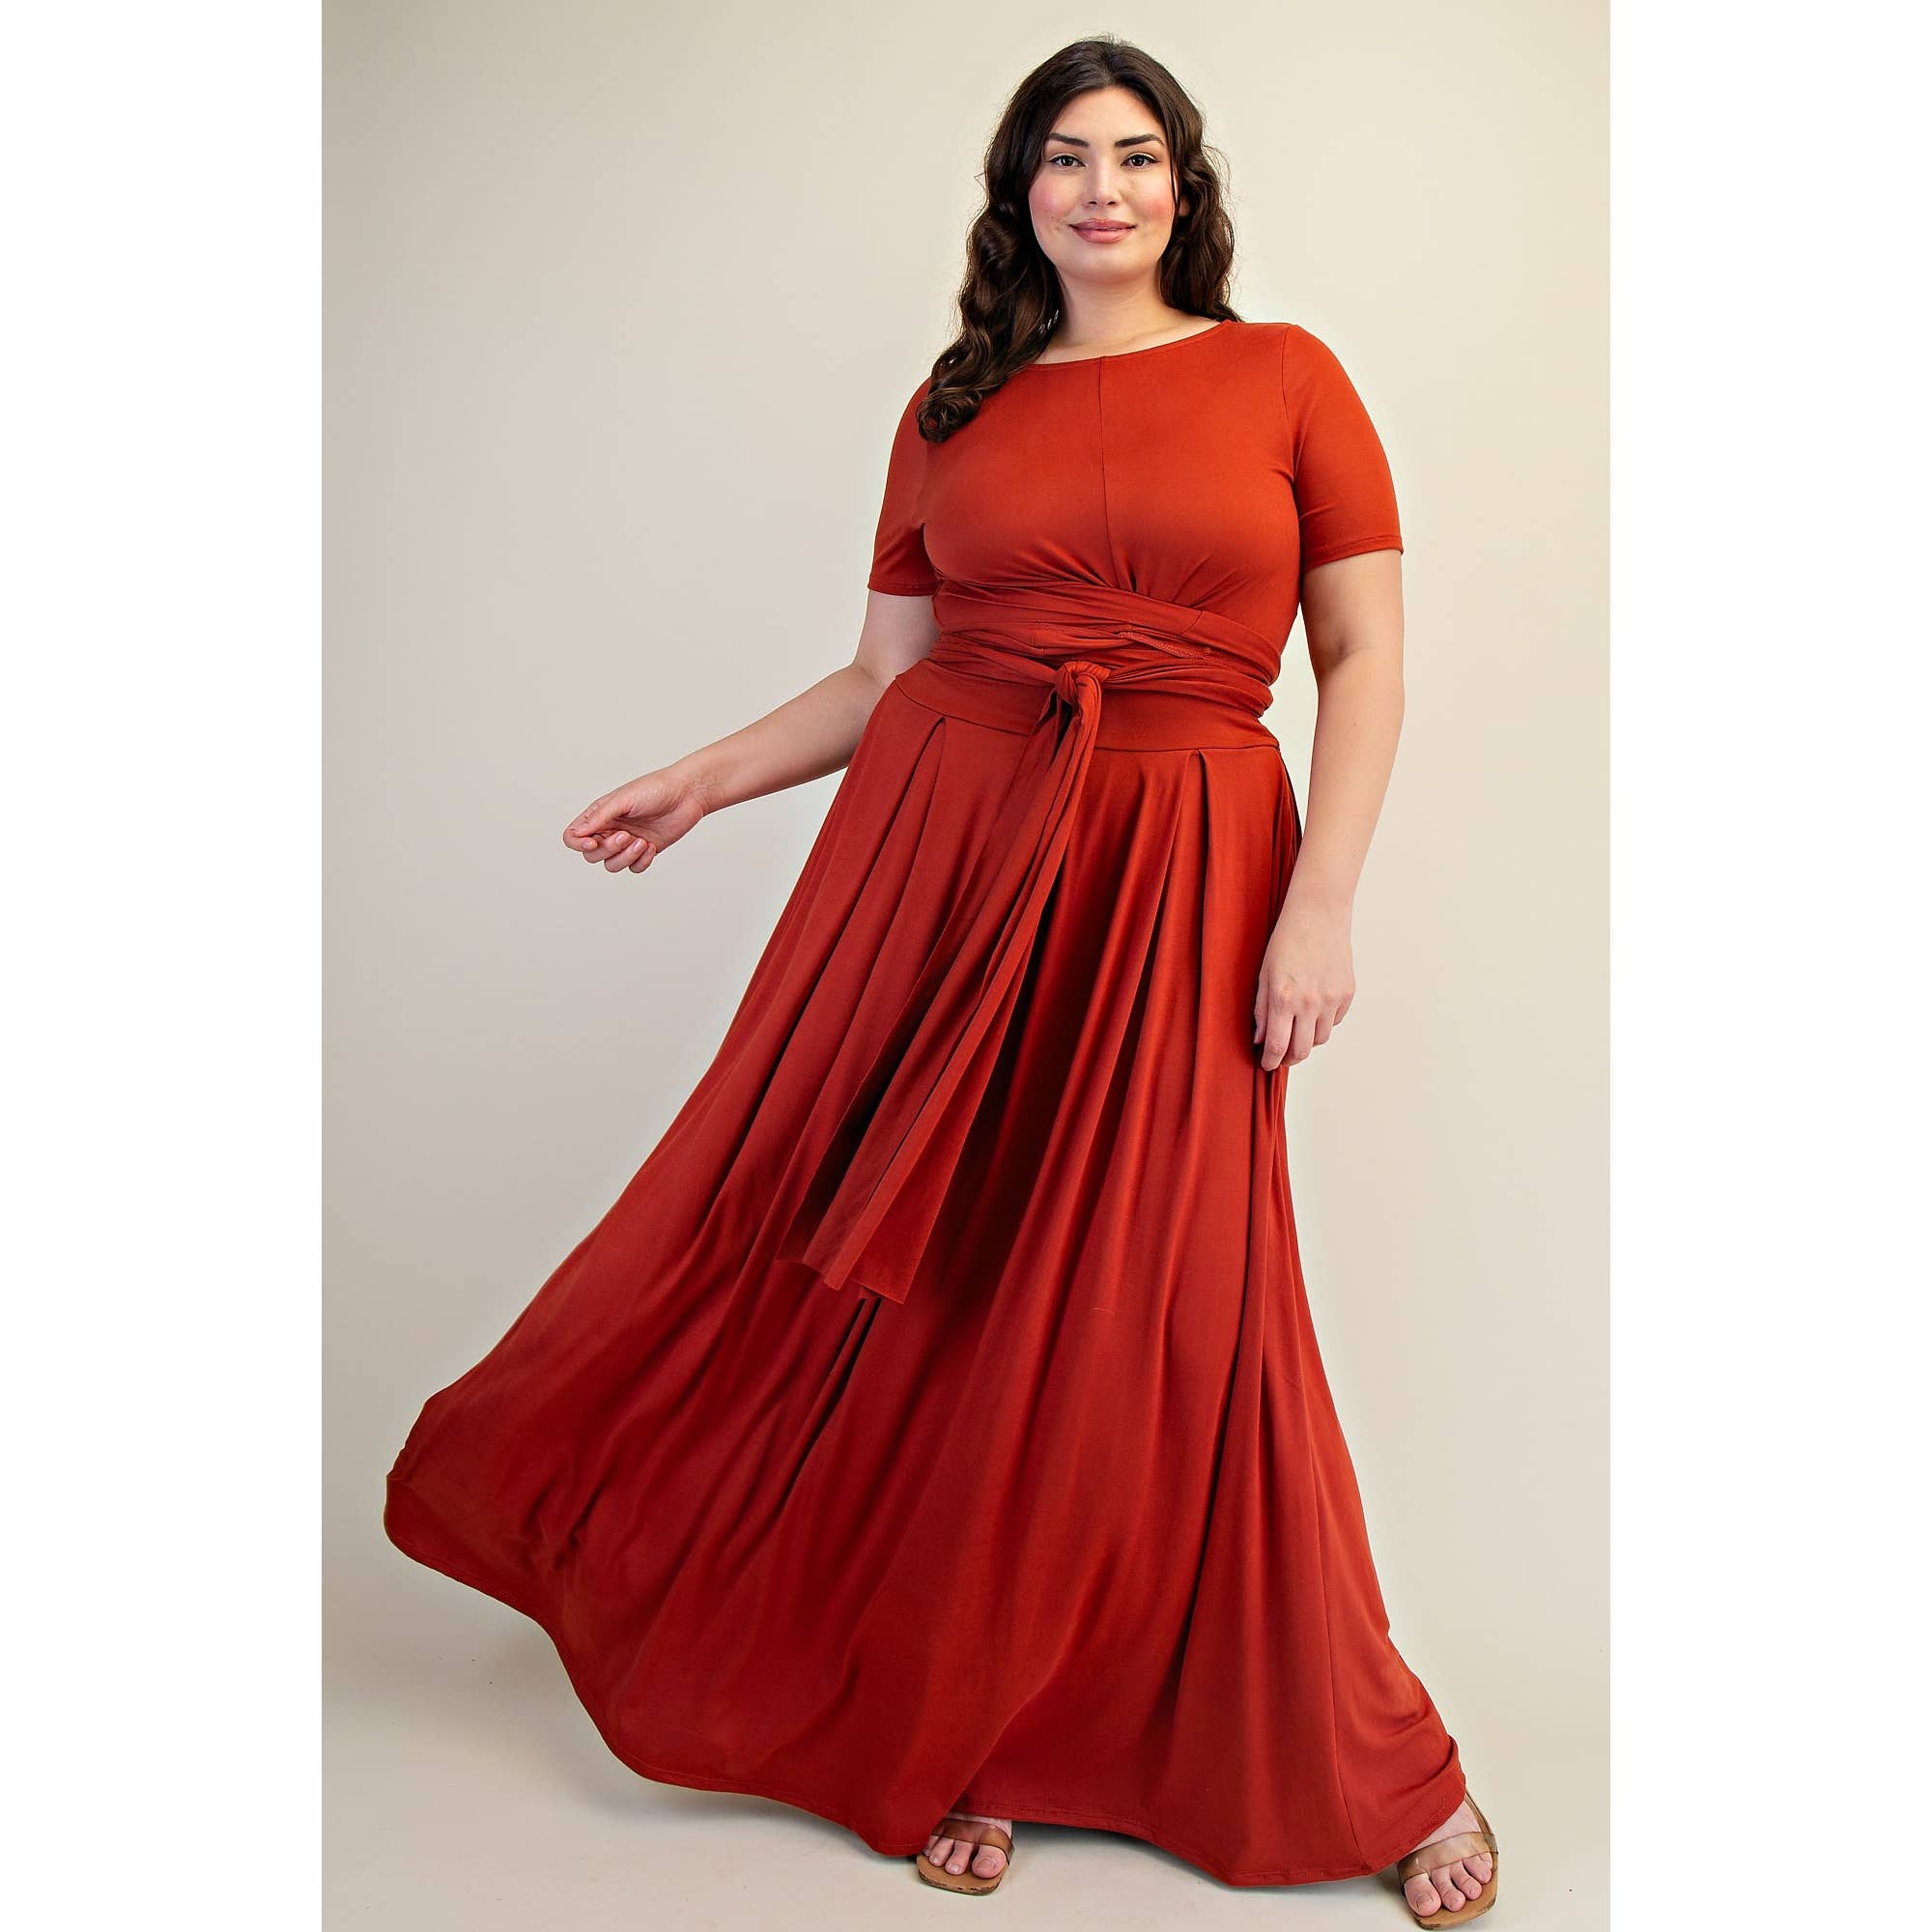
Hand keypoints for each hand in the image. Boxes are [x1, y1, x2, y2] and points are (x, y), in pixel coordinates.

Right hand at [562, 766, 709, 874]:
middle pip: (592, 855)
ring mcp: (627, 842)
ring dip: (625, 857)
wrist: (687, 794)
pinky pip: (633, 868)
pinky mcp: (645, 851)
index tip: (594, 841)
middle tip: (626, 835)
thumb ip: (599, 817)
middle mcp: (610, 829)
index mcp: (599, 814)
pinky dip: (641, 861)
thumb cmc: (655, 789)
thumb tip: (577, 833)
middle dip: (608, 849)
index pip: (574, 836)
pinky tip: (651, 847)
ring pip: (612, 865)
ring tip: (641, 842)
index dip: (578, 844)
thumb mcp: (623, 800)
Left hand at [1253, 894, 1354, 1070]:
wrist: (1318, 914)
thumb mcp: (1264, 974)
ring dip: (1307, 1039)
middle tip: (1281, 1056)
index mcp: (1284, 998)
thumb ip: (1261, 1010)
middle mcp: (1310, 1003)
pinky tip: (1313, 1007)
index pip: (1277, 1046)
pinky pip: (1334, 1021)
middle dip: (1289, 1058)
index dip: (1270, 1061)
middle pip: (1302, 1051)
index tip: (1267, 1064)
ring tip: (1297, 1027)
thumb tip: (1261, 1040)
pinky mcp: (1348, 994)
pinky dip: (1323, 1022)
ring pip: (1320, 1039)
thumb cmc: (1286, 940)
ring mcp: (1332, 999)